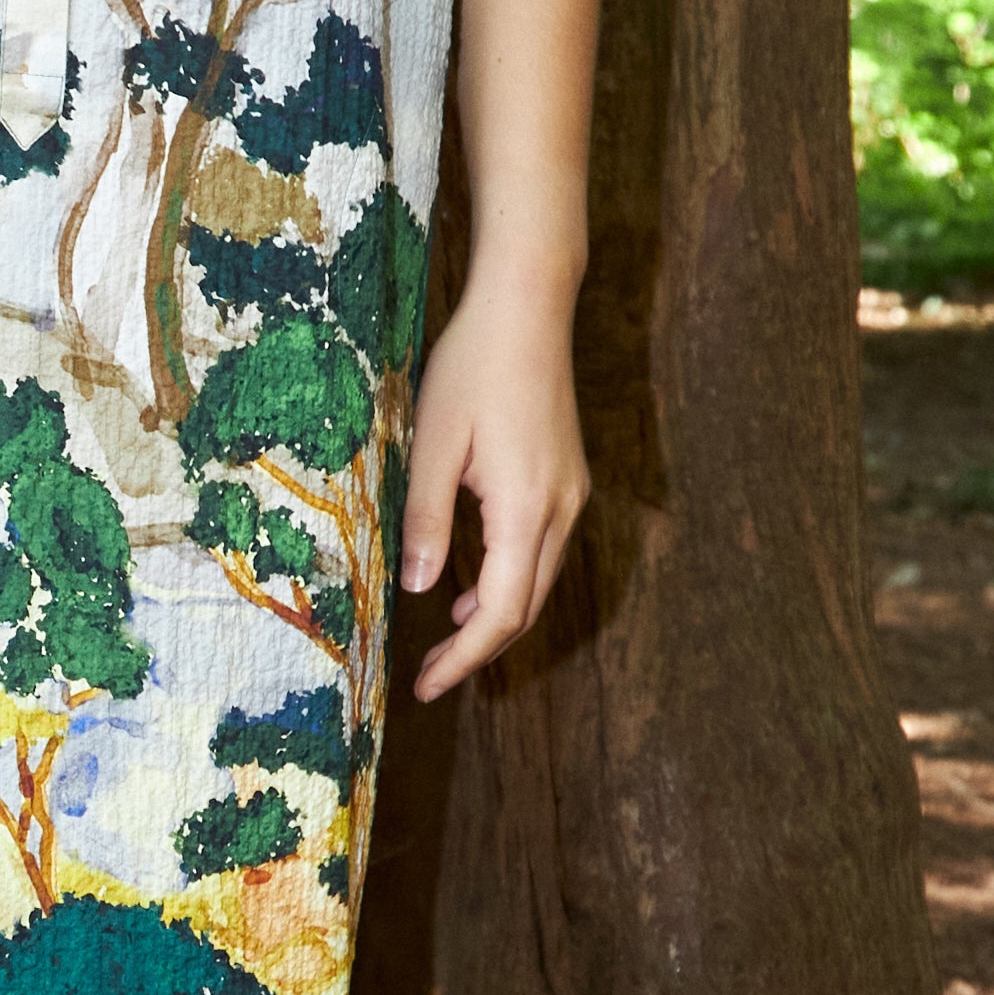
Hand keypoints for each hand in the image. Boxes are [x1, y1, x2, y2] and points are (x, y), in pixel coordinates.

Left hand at [398, 264, 587, 695]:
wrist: (527, 307)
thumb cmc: (473, 366)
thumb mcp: (432, 444)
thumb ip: (427, 521)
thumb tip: (422, 590)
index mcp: (527, 509)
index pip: (502, 613)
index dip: (465, 658)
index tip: (427, 686)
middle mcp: (562, 511)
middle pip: (527, 608)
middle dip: (480, 650)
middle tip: (430, 674)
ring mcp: (571, 495)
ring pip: (538, 582)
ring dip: (496, 617)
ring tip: (447, 638)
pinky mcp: (567, 478)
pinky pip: (542, 551)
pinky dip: (510, 581)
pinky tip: (475, 583)